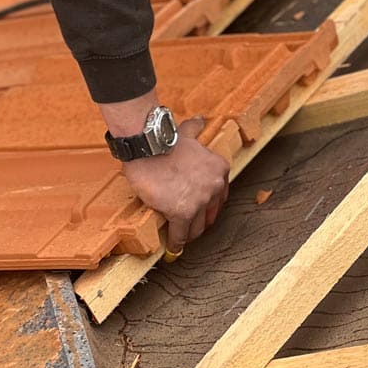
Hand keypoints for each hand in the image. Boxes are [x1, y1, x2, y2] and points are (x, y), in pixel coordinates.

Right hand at [122, 117, 229, 252]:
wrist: (149, 145)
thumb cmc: (164, 140)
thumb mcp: (187, 133)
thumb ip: (196, 129)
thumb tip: (200, 120)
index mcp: (219, 169)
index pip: (219, 196)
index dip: (208, 204)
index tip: (201, 208)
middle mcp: (214, 186)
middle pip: (210, 214)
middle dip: (201, 220)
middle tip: (190, 225)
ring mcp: (200, 201)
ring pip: (197, 227)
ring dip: (189, 233)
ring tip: (181, 237)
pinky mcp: (182, 213)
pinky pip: (180, 234)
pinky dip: (176, 242)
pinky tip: (172, 247)